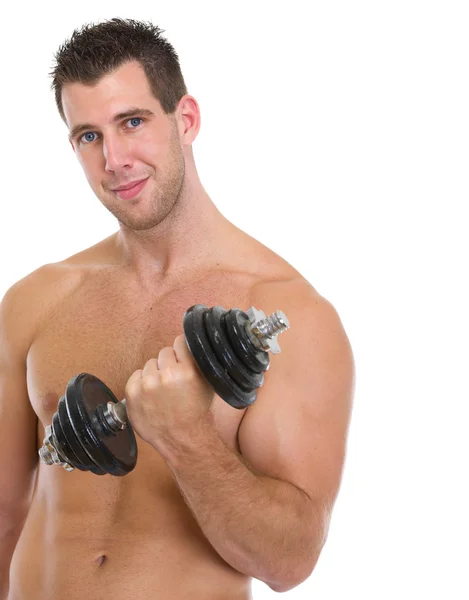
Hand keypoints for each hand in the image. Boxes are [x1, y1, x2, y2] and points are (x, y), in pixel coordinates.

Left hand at [124, 334, 215, 448]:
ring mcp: (147, 384)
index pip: (180, 342)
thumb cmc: (195, 413)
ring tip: (162, 391)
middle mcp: (166, 375)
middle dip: (169, 364)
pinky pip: (136, 375)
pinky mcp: (132, 392)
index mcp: (187, 370)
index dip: (181, 350)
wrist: (182, 438)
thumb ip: (197, 362)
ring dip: (155, 373)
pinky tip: (151, 395)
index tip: (181, 358)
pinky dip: (141, 383)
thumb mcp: (207, 384)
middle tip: (173, 380)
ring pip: (150, 364)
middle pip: (164, 352)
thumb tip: (189, 345)